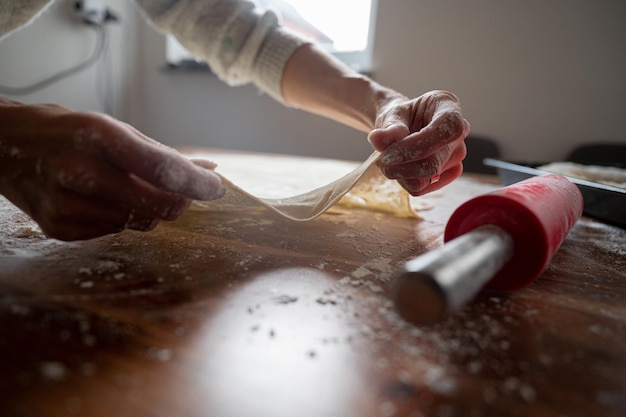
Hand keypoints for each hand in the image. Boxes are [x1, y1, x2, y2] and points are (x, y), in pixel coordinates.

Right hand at [0, 98, 223, 240]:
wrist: (2, 148)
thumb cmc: (65, 131)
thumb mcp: (112, 128)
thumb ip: (159, 153)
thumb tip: (206, 170)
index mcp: (100, 137)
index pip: (164, 169)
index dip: (197, 183)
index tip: (216, 187)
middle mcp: (83, 173)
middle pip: (159, 207)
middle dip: (180, 201)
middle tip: (183, 191)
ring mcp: (69, 206)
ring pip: (140, 222)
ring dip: (149, 209)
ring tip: (126, 185)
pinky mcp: (61, 229)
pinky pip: (115, 230)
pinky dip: (122, 217)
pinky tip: (101, 198)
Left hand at [368, 90, 469, 195]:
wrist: (402, 125)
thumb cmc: (400, 117)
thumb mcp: (391, 114)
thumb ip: (388, 126)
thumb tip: (378, 138)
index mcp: (449, 107)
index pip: (445, 132)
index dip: (415, 147)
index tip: (387, 154)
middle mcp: (460, 132)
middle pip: (433, 163)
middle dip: (402, 166)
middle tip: (381, 160)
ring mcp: (457, 154)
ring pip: (426, 178)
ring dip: (401, 174)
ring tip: (389, 161)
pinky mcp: (450, 172)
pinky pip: (423, 188)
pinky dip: (405, 181)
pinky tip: (400, 167)